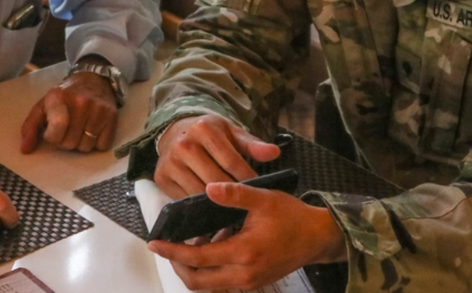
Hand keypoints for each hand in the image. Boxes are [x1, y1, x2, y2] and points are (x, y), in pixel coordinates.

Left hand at [20, 72, 117, 152]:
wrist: (93, 80)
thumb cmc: (65, 97)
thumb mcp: (43, 107)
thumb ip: (30, 127)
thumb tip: (25, 149)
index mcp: (59, 98)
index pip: (57, 128)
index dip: (52, 136)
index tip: (52, 130)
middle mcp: (81, 102)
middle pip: (70, 143)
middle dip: (66, 140)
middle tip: (68, 127)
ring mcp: (99, 109)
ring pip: (86, 147)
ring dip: (81, 143)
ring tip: (80, 128)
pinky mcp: (112, 117)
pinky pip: (102, 145)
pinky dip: (97, 143)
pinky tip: (93, 129)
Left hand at [148, 182, 346, 289]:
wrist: (317, 237)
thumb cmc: (292, 216)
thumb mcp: (264, 199)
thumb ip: (235, 194)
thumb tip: (209, 188)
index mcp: (244, 252)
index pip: (197, 257)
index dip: (172, 251)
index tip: (154, 243)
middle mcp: (244, 274)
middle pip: (197, 280)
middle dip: (177, 265)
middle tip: (165, 247)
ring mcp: (249, 283)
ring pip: (208, 286)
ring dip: (192, 270)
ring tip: (184, 247)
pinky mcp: (253, 284)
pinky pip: (221, 283)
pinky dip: (208, 272)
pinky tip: (208, 249)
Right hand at [154, 114, 280, 197]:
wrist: (177, 133)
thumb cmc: (211, 135)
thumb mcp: (232, 133)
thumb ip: (253, 145)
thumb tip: (274, 153)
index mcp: (204, 129)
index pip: (230, 160)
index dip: (246, 177)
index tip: (258, 189)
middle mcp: (183, 144)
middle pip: (214, 178)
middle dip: (232, 193)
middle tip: (247, 204)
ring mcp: (170, 162)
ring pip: (198, 191)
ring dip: (216, 203)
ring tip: (232, 209)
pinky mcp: (161, 178)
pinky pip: (184, 199)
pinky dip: (198, 207)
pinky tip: (212, 210)